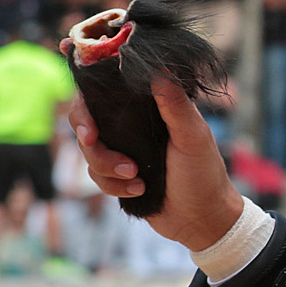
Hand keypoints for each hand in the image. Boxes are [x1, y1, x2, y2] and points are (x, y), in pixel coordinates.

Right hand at [71, 78, 243, 251]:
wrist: (202, 219)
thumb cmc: (204, 174)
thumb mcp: (193, 137)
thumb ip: (175, 104)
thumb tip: (159, 67)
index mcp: (149, 109)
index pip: (106, 90)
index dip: (87, 93)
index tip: (81, 100)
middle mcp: (132, 126)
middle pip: (85, 119)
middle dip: (87, 134)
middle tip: (93, 140)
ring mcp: (122, 150)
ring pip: (87, 151)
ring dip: (107, 166)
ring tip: (138, 177)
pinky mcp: (117, 175)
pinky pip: (96, 176)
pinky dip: (114, 185)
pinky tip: (139, 190)